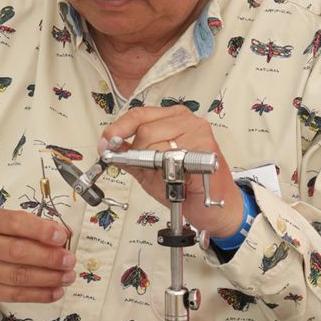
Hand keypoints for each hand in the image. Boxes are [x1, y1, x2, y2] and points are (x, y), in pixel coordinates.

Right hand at [0, 208, 75, 313]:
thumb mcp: (2, 222)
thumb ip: (29, 226)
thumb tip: (62, 237)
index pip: (15, 223)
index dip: (41, 231)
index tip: (62, 236)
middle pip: (18, 252)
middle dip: (49, 257)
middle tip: (69, 260)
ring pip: (19, 276)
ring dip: (49, 278)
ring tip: (68, 276)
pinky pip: (16, 295)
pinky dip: (40, 294)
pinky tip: (56, 291)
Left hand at [98, 106, 243, 236]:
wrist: (214, 206)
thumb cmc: (186, 186)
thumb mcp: (150, 170)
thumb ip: (130, 156)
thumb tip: (109, 147)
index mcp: (172, 118)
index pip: (139, 114)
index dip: (118, 129)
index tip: (105, 143)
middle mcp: (186, 120)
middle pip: (144, 129)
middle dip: (138, 154)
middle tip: (149, 171)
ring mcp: (198, 131)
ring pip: (155, 143)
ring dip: (154, 165)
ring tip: (167, 175)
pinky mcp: (205, 147)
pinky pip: (171, 158)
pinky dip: (167, 172)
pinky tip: (177, 178)